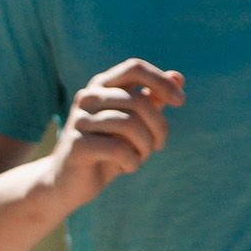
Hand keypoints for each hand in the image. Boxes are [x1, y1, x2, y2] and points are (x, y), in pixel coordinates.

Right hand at [42, 59, 184, 208]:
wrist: (69, 183)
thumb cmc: (107, 150)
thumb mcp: (134, 124)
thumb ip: (153, 100)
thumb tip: (178, 76)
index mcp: (102, 86)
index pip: (134, 68)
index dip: (161, 81)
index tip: (180, 101)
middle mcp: (88, 97)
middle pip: (140, 101)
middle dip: (159, 127)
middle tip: (158, 146)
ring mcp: (79, 120)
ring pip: (131, 124)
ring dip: (145, 147)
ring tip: (139, 157)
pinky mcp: (76, 144)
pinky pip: (119, 149)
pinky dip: (132, 161)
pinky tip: (126, 166)